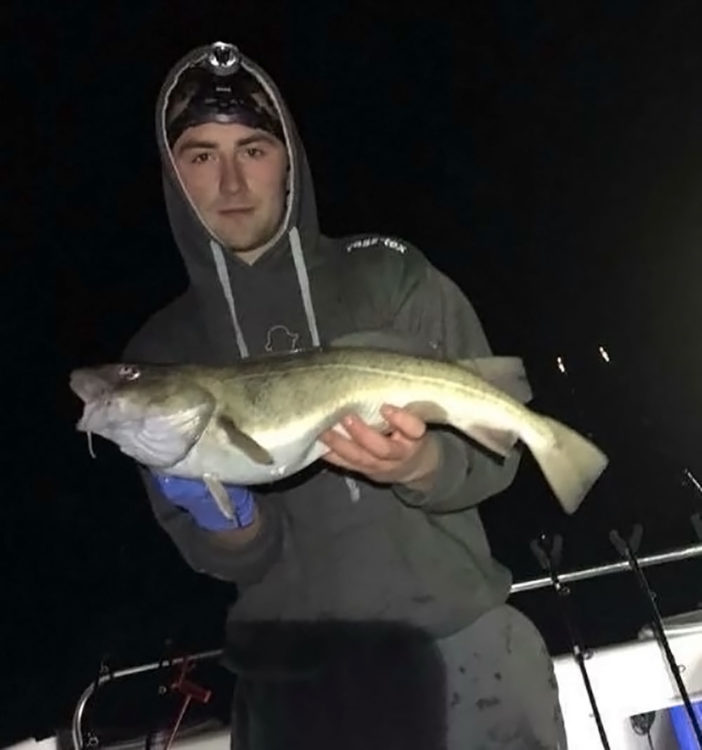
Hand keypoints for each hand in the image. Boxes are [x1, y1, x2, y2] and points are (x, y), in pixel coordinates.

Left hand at [320, 405, 440, 490]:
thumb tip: (374, 377)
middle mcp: (399, 455)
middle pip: (382, 449)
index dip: (401, 420)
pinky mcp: (365, 471)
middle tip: (346, 416)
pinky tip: (318, 443)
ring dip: (339, 444)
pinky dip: (331, 455)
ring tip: (324, 430)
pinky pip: (346, 464)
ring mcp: (381, 467)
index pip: (414, 429)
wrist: (414, 467)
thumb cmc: (410, 434)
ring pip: (360, 458)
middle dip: (362, 434)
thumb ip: (400, 406)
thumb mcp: (413, 420)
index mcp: (415, 438)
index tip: (385, 407)